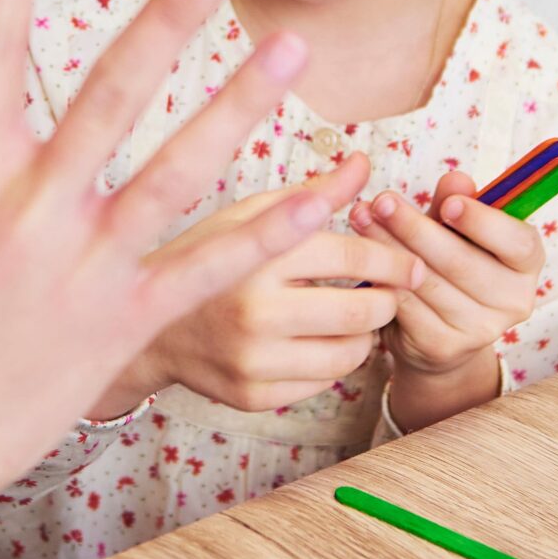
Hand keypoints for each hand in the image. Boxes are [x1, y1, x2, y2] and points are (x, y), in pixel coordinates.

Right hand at [0, 0, 352, 558]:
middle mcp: (22, 208)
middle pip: (106, 96)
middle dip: (164, 21)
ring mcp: (76, 269)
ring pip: (175, 173)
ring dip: (238, 109)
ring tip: (291, 54)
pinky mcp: (119, 325)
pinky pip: (210, 266)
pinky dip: (272, 226)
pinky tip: (323, 191)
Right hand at [89, 158, 417, 416]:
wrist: (146, 326)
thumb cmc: (203, 258)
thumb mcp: (247, 214)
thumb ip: (311, 193)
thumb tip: (364, 162)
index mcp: (256, 255)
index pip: (352, 258)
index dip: (392, 259)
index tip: (411, 262)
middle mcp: (254, 311)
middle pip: (362, 312)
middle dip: (386, 300)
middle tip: (385, 292)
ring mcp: (252, 360)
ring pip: (351, 354)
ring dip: (364, 335)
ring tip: (352, 317)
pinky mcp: (252, 396)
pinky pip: (323, 383)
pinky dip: (331, 362)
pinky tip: (316, 341)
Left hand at [352, 168, 545, 377]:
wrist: (438, 334)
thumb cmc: (451, 265)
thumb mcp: (457, 229)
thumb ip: (456, 204)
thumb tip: (457, 179)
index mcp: (526, 264)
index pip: (518, 243)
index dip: (484, 223)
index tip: (448, 204)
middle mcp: (513, 301)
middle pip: (462, 261)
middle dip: (415, 227)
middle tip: (382, 201)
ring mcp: (480, 330)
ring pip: (428, 282)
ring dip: (388, 247)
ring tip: (361, 218)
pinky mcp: (443, 346)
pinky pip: (407, 306)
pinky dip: (382, 279)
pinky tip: (363, 259)